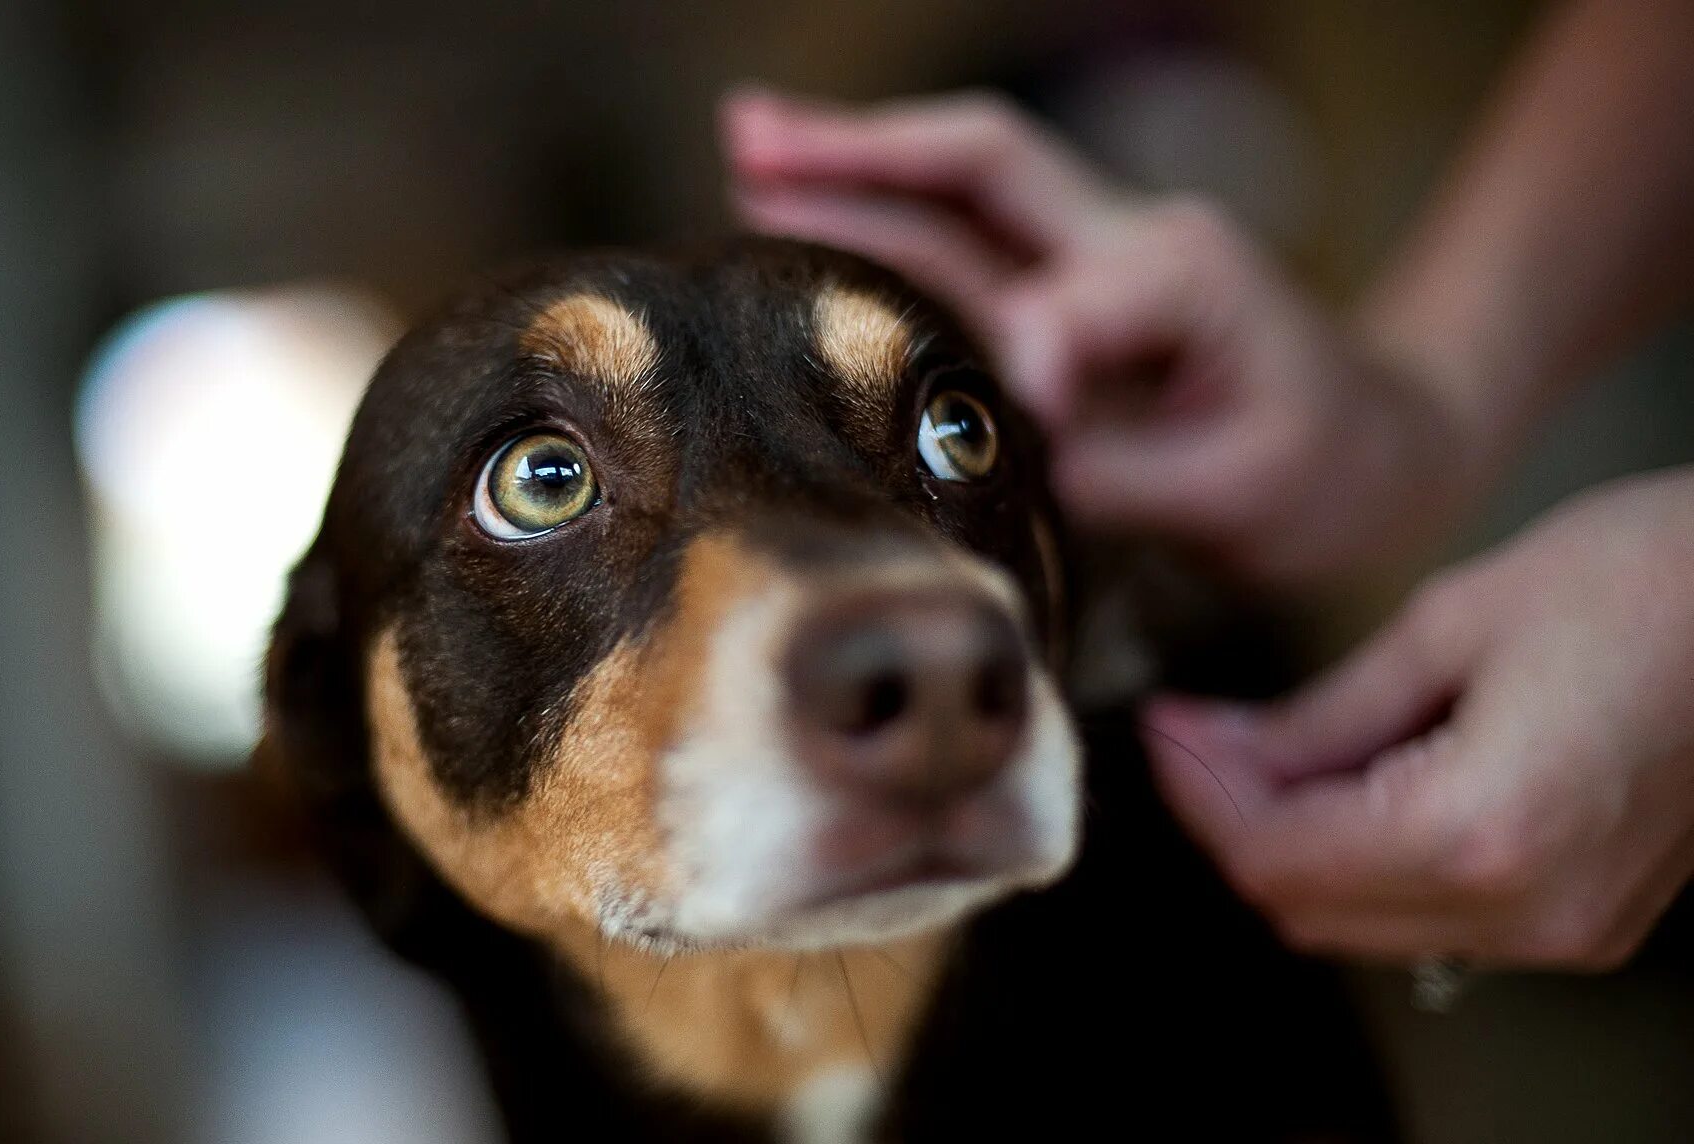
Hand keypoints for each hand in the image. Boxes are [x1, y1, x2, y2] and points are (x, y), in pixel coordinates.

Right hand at [721, 87, 1489, 583]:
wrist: (1376, 448)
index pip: (1071, 299)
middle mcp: (1131, 240)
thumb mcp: (1243, 495)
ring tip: (747, 152)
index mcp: (1187, 276)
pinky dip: (883, 228)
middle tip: (745, 132)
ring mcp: (1093, 260)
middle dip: (865, 150)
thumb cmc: (1323, 474)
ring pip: (958, 196)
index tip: (1010, 409)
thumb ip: (1120, 472)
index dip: (1026, 351)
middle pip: (982, 164)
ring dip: (853, 171)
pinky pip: (962, 249)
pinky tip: (810, 225)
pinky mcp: (1067, 297)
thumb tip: (1004, 448)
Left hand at [1142, 466, 1693, 968]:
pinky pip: (1432, 917)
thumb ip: (1320, 713)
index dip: (1198, 791)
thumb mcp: (1450, 623)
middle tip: (1204, 733)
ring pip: (1362, 924)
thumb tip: (1214, 746)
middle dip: (1236, 820)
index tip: (1164, 727)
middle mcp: (1525, 909)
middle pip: (1306, 907)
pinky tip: (1352, 777)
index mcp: (1483, 830)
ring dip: (1295, 844)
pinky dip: (1367, 860)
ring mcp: (1566, 929)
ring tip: (1269, 746)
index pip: (1274, 855)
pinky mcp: (1589, 919)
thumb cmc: (1640, 578)